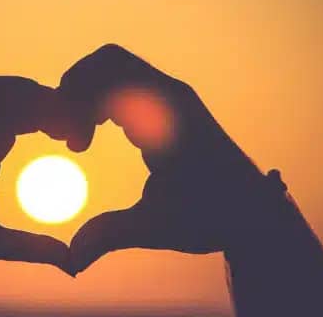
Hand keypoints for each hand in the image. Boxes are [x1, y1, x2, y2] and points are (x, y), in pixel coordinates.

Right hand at [60, 44, 276, 273]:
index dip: (76, 107)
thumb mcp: (155, 227)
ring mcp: (172, 95)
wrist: (254, 211)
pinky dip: (103, 98)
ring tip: (80, 139)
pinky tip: (96, 136)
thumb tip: (70, 262)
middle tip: (68, 135)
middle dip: (76, 89)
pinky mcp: (170, 103)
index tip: (76, 149)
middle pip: (107, 61)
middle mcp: (170, 95)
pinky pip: (127, 80)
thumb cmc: (210, 218)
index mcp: (166, 117)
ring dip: (89, 93)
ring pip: (115, 66)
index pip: (106, 80)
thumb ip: (109, 236)